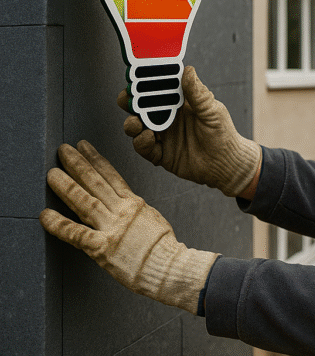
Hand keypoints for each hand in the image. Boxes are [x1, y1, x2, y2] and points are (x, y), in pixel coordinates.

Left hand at [39, 141, 218, 313]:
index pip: (112, 176)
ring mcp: (112, 228)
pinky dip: (59, 224)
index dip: (96, 159)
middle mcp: (122, 211)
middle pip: (96, 182)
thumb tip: (127, 204)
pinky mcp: (103, 248)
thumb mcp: (153, 219)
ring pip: (85, 201)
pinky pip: (76, 234)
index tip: (84, 147)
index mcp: (135, 203)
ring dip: (66, 185)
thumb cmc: (163, 248)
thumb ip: (136, 210)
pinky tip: (45, 215)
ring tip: (51, 173)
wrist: (170, 267)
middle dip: (78, 164)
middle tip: (63, 150)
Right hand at [118, 66, 260, 197]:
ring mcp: (162, 136)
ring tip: (135, 122)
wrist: (226, 163)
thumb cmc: (223, 133)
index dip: (145, 82)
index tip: (136, 76)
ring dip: (132, 123)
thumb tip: (188, 70)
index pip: (157, 88)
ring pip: (137, 127)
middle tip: (128, 100)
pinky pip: (144, 148)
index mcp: (178, 103)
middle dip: (129, 101)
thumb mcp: (212, 110)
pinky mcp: (160, 154)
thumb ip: (197, 93)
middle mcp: (166, 117)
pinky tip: (148, 137)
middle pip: (140, 107)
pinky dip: (141, 142)